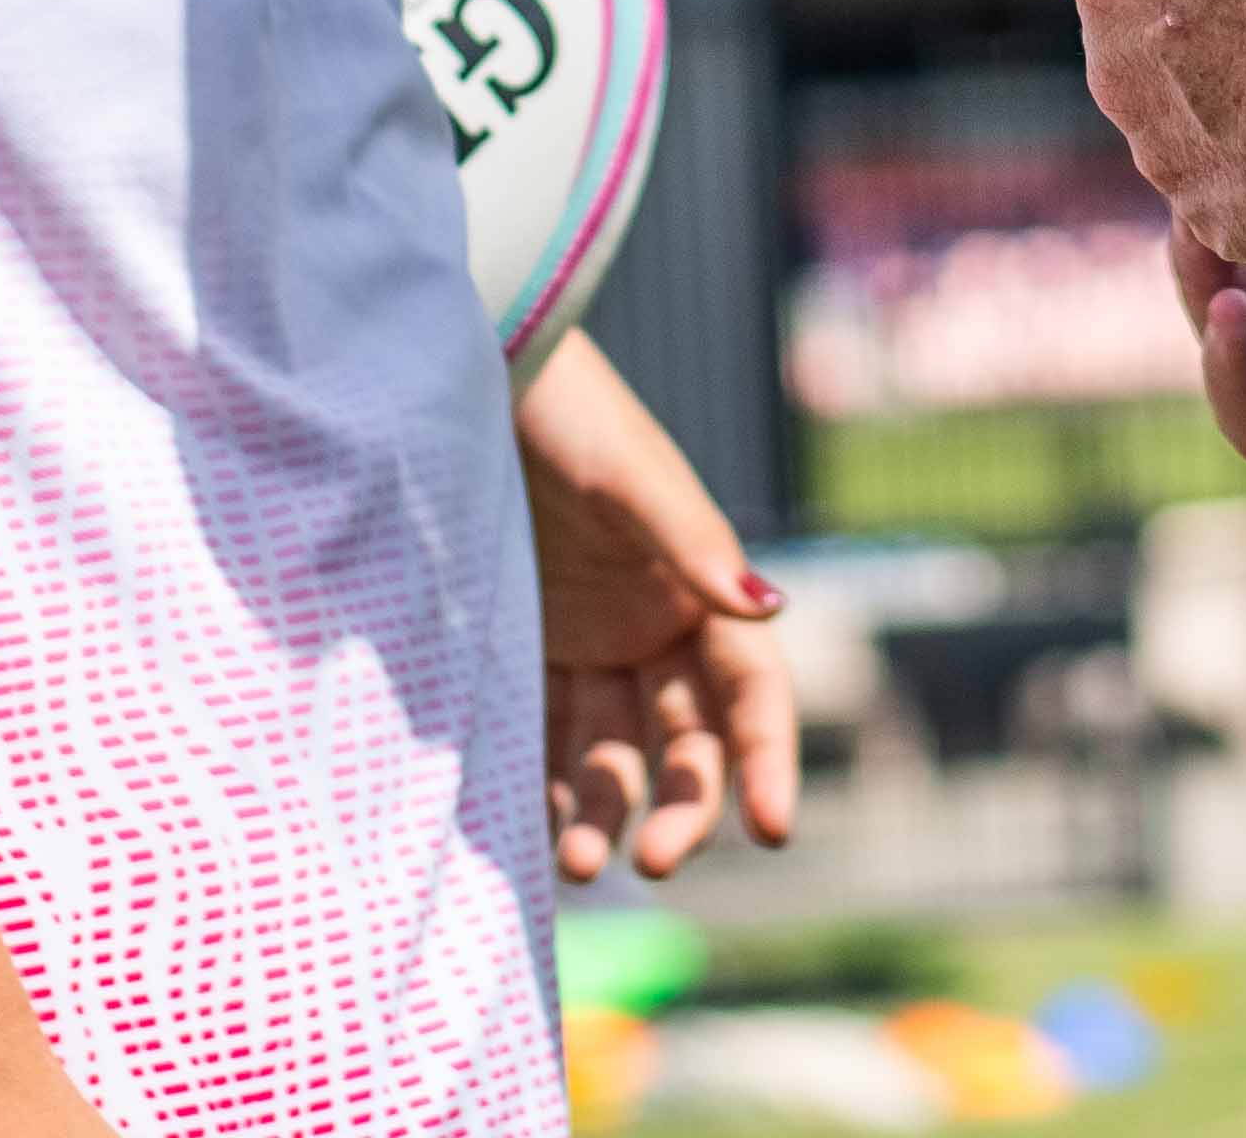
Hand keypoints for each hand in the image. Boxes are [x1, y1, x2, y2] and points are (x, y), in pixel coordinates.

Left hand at [513, 336, 798, 883]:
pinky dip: (545, 785)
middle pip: (688, 741)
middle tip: (649, 862)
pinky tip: (529, 829)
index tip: (774, 831)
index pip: (753, 693)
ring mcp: (592, 641)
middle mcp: (656, 623)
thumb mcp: (627, 475)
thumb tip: (772, 608)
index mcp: (701, 586)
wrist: (470, 381)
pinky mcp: (527, 650)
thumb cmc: (562, 414)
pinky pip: (546, 734)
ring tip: (576, 865)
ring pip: (613, 754)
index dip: (768, 759)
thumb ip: (694, 543)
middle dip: (681, 806)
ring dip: (605, 812)